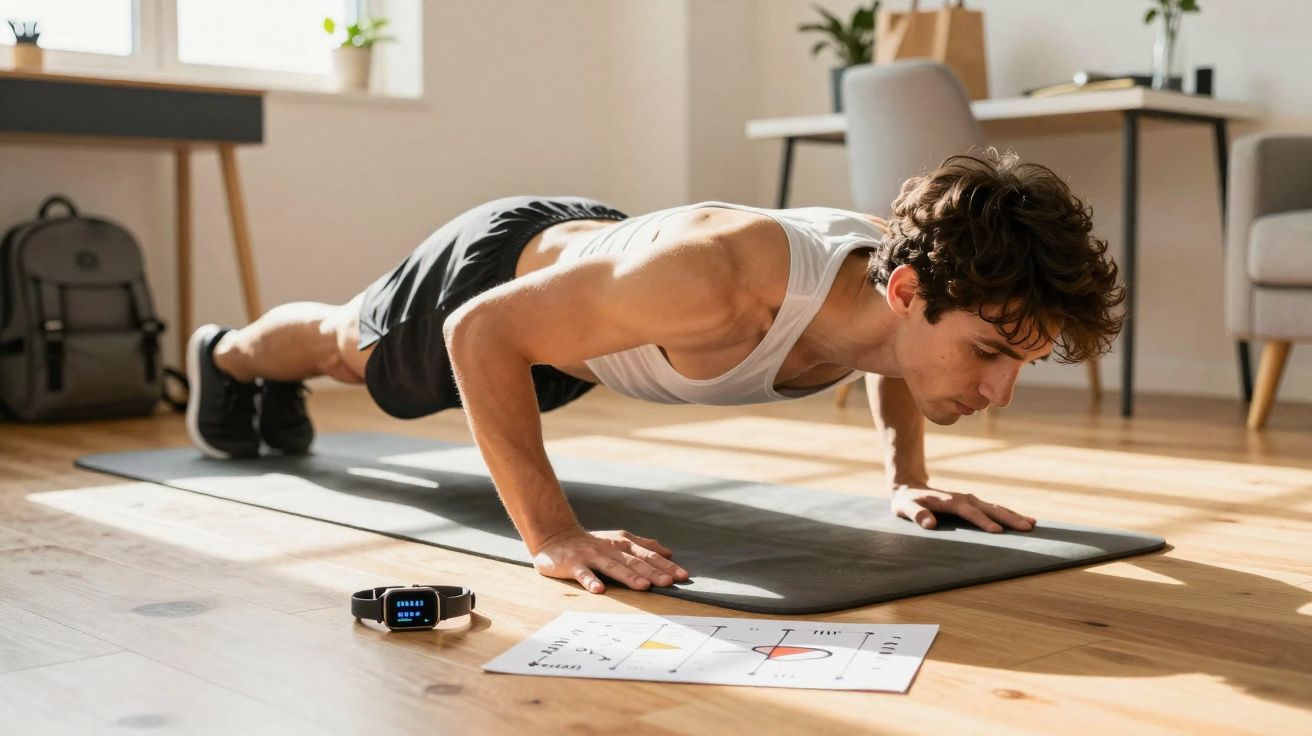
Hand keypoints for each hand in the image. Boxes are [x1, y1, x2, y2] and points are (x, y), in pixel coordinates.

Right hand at [530, 527, 689, 593]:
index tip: (683, 576)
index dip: (666, 565)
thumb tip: (668, 553)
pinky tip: (600, 590)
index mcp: (623, 544)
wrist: (555, 536)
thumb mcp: (619, 541)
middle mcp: (610, 548)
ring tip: (644, 587)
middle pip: (635, 561)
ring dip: (629, 577)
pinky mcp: (573, 564)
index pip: (649, 555)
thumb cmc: (592, 543)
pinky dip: (591, 581)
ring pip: (613, 567)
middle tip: (669, 582)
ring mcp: (591, 556)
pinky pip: (583, 573)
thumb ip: (643, 546)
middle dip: (653, 572)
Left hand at [890, 484, 1035, 532]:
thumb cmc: (907, 502)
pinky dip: (1009, 514)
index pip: (969, 512)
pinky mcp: (973, 504)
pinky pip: (994, 509)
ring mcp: (970, 500)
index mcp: (949, 500)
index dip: (982, 522)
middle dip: (1009, 518)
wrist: (910, 488)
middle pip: (989, 508)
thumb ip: (917, 515)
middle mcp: (964, 498)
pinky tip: (1023, 520)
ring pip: (996, 507)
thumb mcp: (905, 508)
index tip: (997, 532)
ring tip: (1032, 524)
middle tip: (1027, 527)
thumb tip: (930, 524)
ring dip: (1013, 515)